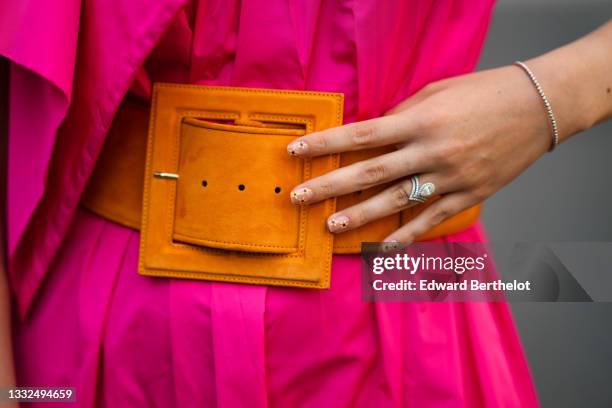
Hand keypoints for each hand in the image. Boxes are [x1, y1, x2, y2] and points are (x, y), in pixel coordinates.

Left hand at [287, 65, 552, 242]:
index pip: (361, 135)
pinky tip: (382, 248)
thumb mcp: (436, 92)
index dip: (325, 144)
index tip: (295, 151)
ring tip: (331, 227)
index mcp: (419, 119)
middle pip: (370, 172)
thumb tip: (370, 133)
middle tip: (298, 198)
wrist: (537, 107)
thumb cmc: (484, 93)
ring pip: (396, 201)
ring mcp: (449, 176)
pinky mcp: (467, 194)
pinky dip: (405, 236)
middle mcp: (430, 150)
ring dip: (360, 216)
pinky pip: (430, 220)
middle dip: (330, 186)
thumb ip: (401, 114)